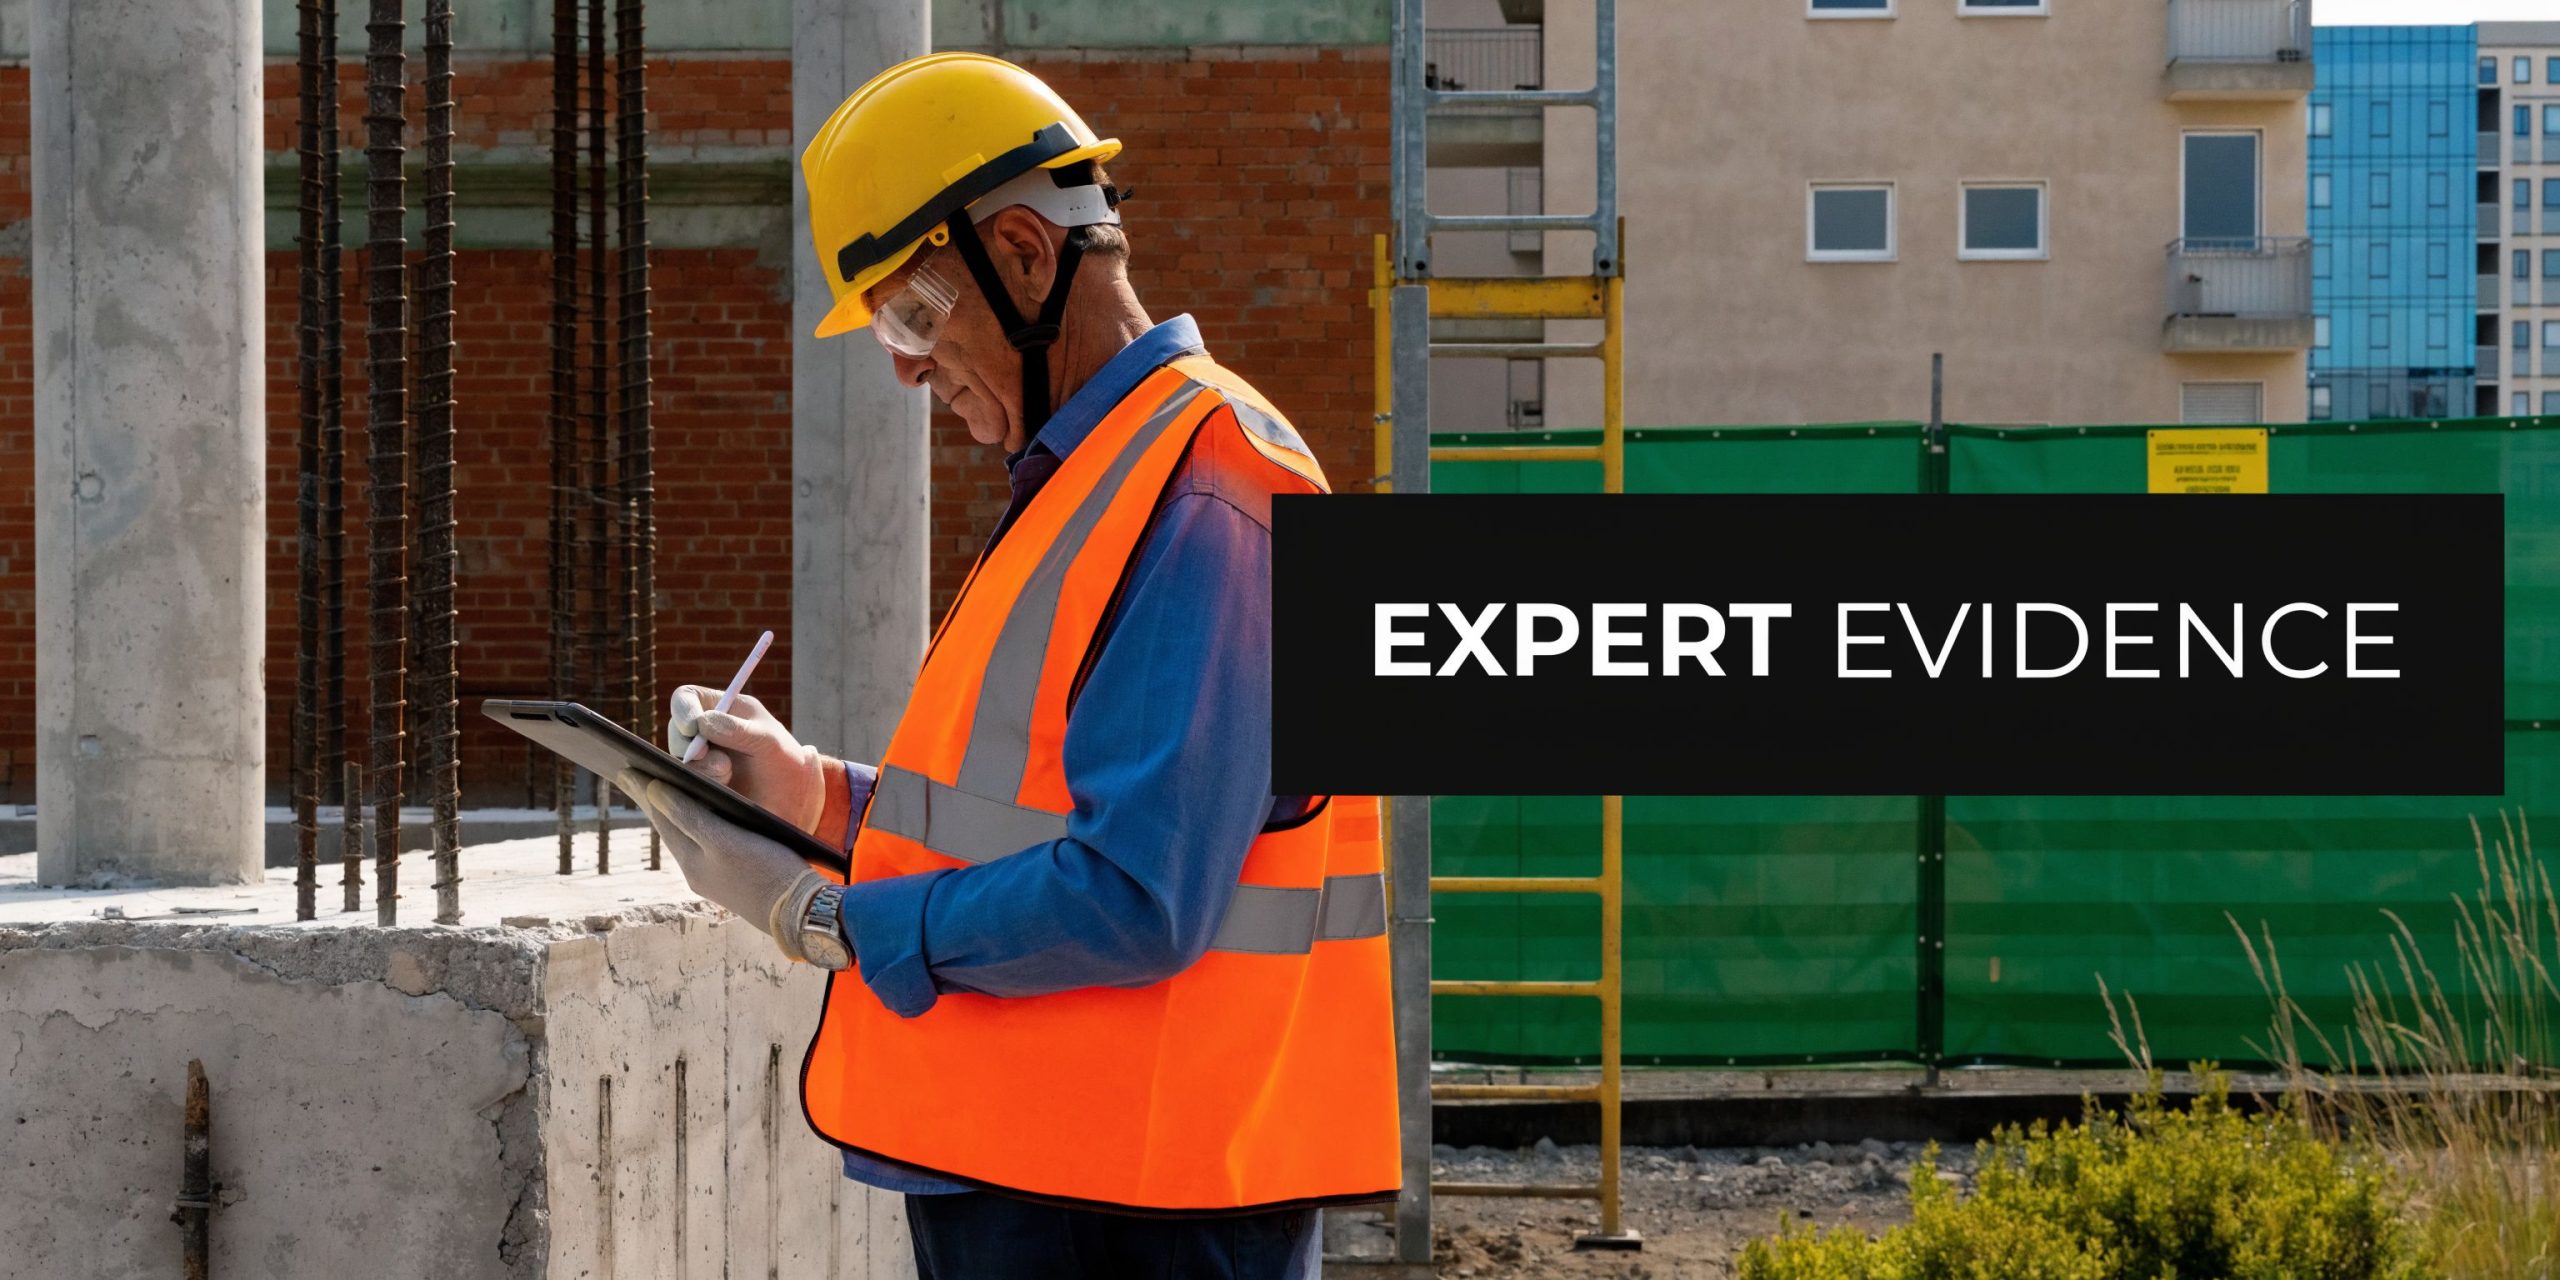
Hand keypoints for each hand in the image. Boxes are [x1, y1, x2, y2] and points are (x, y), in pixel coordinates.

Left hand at [619, 768, 833, 962]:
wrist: (801, 913)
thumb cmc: (769, 871)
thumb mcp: (727, 840)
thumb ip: (690, 816)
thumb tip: (654, 792)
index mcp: (692, 861)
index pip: (661, 817)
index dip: (644, 791)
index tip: (625, 767)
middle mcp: (697, 871)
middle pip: (669, 827)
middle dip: (651, 800)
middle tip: (630, 775)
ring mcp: (713, 878)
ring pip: (684, 837)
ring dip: (670, 812)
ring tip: (657, 792)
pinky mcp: (732, 880)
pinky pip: (701, 845)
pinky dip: (691, 824)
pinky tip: (696, 818)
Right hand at [667, 685, 827, 832]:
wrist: (791, 803)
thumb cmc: (785, 764)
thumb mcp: (770, 743)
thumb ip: (739, 730)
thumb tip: (703, 722)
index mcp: (725, 709)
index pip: (688, 697)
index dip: (683, 710)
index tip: (692, 728)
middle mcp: (708, 731)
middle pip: (676, 731)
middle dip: (689, 747)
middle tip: (716, 761)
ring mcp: (702, 757)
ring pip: (680, 760)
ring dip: (702, 770)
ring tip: (728, 775)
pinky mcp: (699, 782)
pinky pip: (684, 782)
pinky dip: (700, 786)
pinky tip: (724, 788)